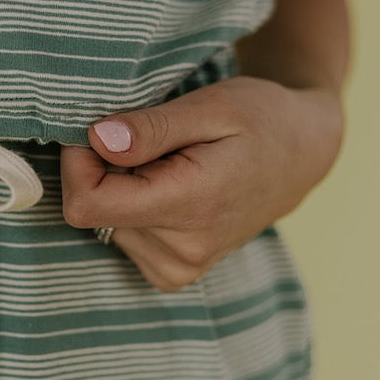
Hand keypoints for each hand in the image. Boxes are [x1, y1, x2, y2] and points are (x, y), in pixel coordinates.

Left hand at [60, 76, 344, 291]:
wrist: (302, 154)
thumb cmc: (260, 118)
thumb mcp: (212, 105)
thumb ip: (152, 127)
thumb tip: (97, 140)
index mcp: (190, 205)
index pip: (87, 203)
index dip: (77, 163)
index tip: (99, 132)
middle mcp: (182, 250)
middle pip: (93, 211)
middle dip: (103, 170)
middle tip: (148, 141)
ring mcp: (179, 268)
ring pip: (105, 224)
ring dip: (122, 188)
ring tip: (169, 163)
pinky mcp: (174, 273)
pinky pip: (123, 238)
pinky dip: (134, 208)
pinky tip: (169, 187)